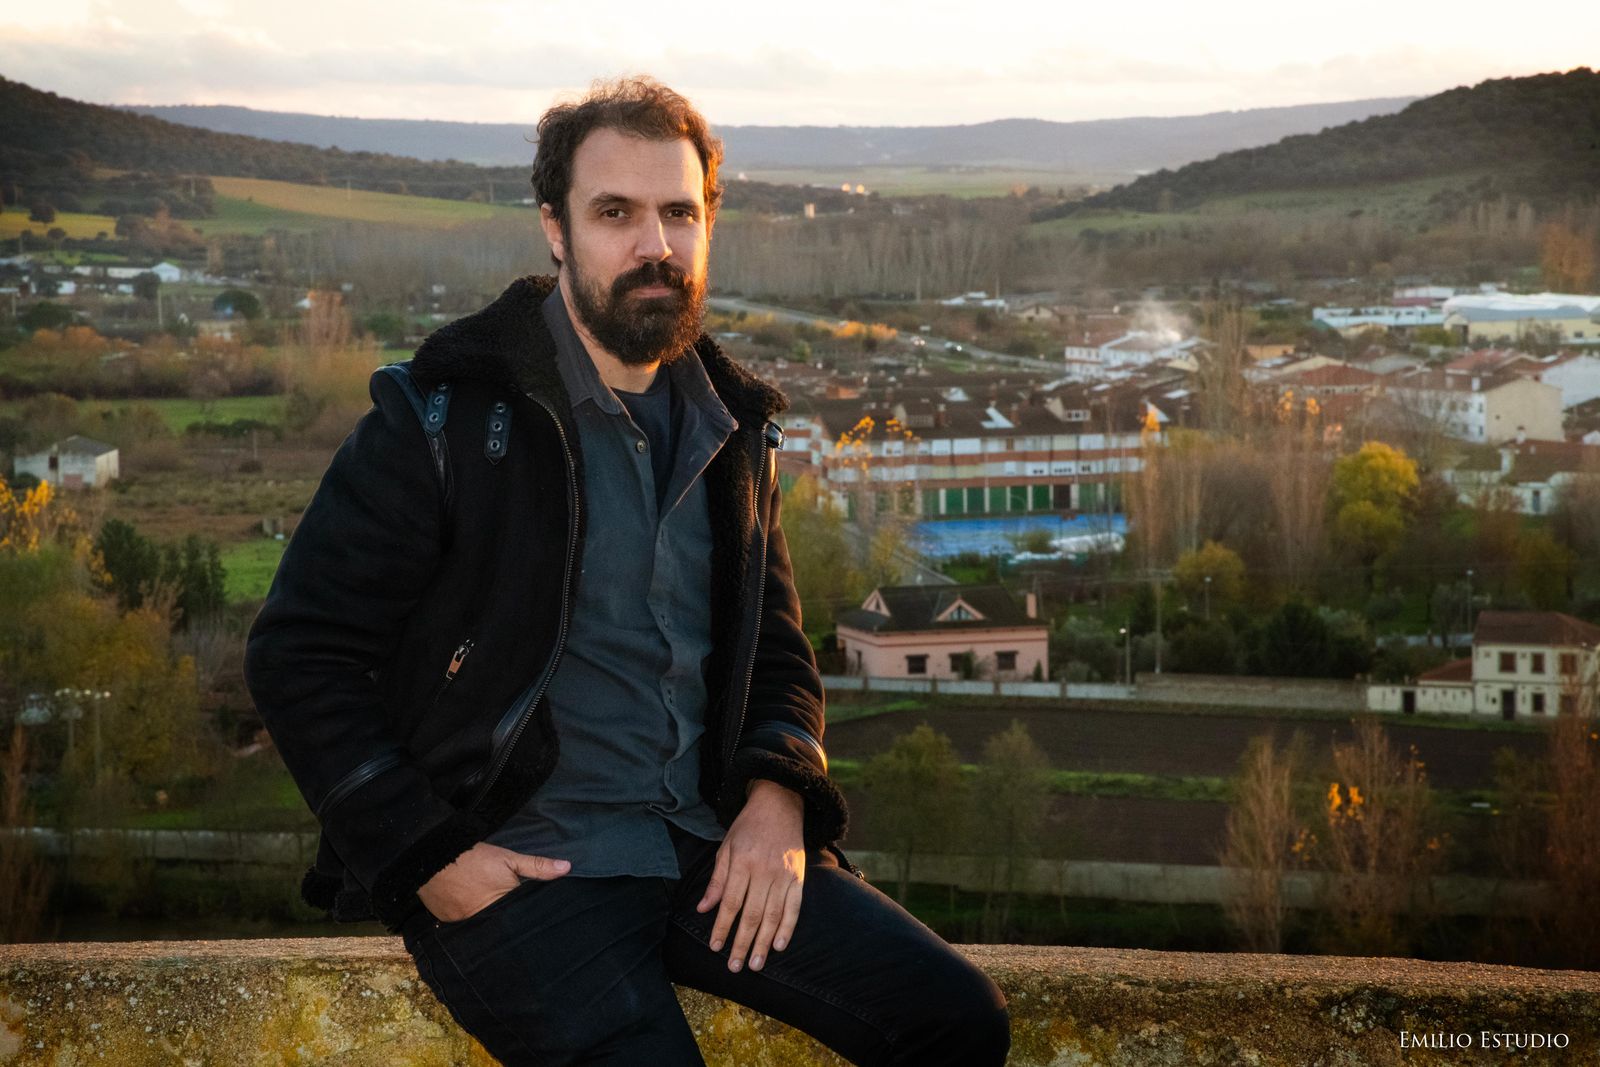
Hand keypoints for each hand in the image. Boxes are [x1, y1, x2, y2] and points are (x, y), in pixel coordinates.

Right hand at [417, 841, 569, 922]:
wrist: (432, 855)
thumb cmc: (473, 857)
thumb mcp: (508, 858)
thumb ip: (537, 866)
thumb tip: (567, 868)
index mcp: (501, 905)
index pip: (519, 917)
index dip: (526, 917)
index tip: (533, 920)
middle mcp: (482, 919)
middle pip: (500, 925)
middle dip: (507, 923)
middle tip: (512, 920)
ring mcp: (462, 923)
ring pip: (480, 927)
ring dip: (487, 923)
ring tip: (491, 918)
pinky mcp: (446, 921)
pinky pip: (461, 926)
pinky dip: (467, 921)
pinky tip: (471, 913)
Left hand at [696, 778, 804, 971]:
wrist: (780, 803)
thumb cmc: (748, 827)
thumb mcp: (725, 847)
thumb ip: (716, 880)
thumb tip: (703, 909)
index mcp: (742, 862)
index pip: (730, 902)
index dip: (722, 927)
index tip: (715, 947)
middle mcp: (764, 870)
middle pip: (752, 914)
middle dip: (742, 943)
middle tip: (735, 966)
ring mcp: (784, 875)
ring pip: (773, 916)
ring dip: (763, 943)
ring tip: (755, 964)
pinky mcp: (799, 877)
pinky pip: (794, 907)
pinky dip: (788, 928)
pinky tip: (779, 945)